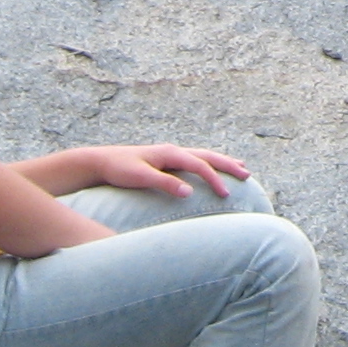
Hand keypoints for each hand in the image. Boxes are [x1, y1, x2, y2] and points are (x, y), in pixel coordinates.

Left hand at [86, 143, 246, 199]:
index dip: (214, 179)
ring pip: (203, 155)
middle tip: (247, 175)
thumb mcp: (140, 177)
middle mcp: (173, 151)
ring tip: (240, 167)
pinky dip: (208, 163)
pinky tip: (210, 168)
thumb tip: (189, 192)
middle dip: (228, 165)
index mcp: (170, 153)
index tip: (226, 195)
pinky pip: (194, 160)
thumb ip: (165, 184)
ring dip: (221, 161)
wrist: (100, 161)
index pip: (200, 165)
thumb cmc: (118, 170)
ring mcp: (170, 154)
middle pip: (207, 156)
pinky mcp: (165, 160)